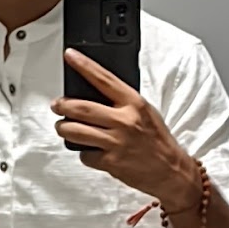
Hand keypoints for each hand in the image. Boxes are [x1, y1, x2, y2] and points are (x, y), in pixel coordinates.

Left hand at [51, 49, 199, 207]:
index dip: (84, 65)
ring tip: (63, 127)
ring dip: (63, 128)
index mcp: (134, 103)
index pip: (104, 78)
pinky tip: (89, 150)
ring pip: (76, 131)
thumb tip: (94, 92)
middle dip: (62, 105)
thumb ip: (123, 102)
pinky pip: (85, 154)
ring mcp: (117, 142)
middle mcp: (125, 121)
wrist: (172, 172)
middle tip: (56, 104)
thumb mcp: (145, 112)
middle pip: (82, 107)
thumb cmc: (157, 140)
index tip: (70, 56)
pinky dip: (83, 152)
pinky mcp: (111, 162)